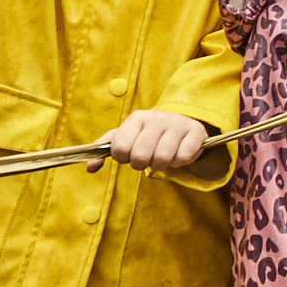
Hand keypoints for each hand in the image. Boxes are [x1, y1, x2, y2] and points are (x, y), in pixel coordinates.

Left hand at [88, 107, 210, 172]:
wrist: (181, 121)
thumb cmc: (147, 133)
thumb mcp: (125, 136)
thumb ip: (104, 150)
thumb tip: (90, 168)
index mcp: (137, 118)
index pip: (120, 148)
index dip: (123, 158)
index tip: (129, 155)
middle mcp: (157, 118)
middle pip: (140, 156)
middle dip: (141, 164)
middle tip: (146, 159)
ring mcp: (178, 124)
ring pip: (162, 159)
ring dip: (160, 165)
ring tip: (161, 158)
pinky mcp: (196, 132)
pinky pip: (183, 158)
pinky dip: (179, 163)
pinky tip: (177, 154)